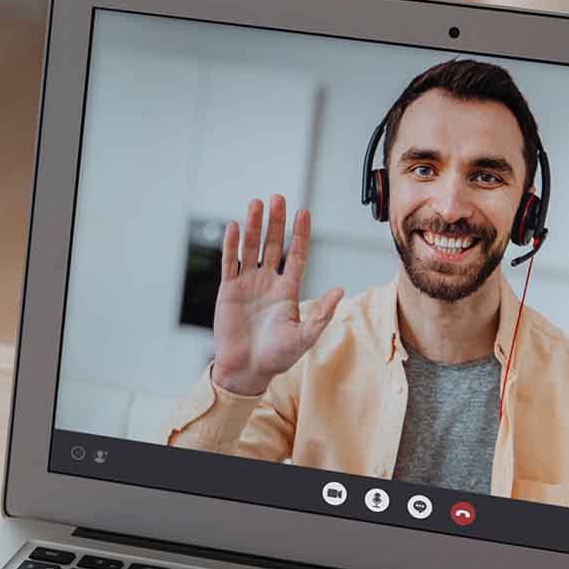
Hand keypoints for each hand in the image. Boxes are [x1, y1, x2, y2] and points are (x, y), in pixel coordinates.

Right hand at [209, 195, 344, 396]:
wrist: (247, 370)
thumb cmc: (277, 357)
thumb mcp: (305, 336)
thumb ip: (321, 313)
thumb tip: (340, 290)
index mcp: (288, 290)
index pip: (296, 255)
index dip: (300, 234)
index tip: (303, 212)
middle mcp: (268, 282)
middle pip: (273, 244)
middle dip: (276, 221)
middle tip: (278, 198)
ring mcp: (248, 284)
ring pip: (251, 248)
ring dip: (253, 226)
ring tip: (256, 204)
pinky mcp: (229, 290)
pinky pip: (230, 262)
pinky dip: (231, 244)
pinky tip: (233, 226)